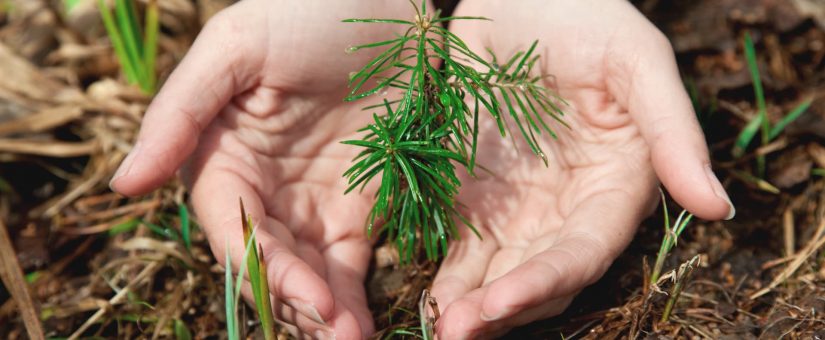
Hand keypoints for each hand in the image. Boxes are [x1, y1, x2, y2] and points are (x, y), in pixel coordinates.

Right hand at [109, 1, 420, 337]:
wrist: (386, 4)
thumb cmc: (304, 13)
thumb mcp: (236, 48)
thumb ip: (181, 113)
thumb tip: (123, 186)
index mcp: (224, 156)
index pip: (229, 226)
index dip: (259, 266)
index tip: (301, 295)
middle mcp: (264, 189)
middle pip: (268, 262)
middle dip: (296, 302)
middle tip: (335, 333)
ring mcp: (313, 203)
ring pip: (308, 275)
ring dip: (325, 314)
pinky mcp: (359, 207)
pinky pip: (351, 263)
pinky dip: (356, 296)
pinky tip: (366, 327)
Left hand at [430, 0, 734, 337]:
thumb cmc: (585, 16)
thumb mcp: (636, 61)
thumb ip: (672, 131)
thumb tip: (716, 208)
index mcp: (614, 185)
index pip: (583, 250)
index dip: (545, 281)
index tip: (499, 302)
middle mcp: (567, 207)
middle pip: (540, 275)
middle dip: (502, 309)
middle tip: (455, 333)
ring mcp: (519, 204)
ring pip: (499, 271)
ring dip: (470, 304)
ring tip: (440, 328)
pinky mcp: (476, 193)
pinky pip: (463, 245)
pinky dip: (447, 274)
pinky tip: (428, 298)